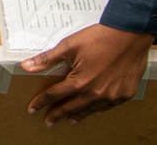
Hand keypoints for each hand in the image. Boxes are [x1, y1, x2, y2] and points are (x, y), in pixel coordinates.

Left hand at [22, 23, 152, 126]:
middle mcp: (95, 94)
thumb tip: (26, 66)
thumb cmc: (100, 37)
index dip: (41, 102)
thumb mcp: (69, 46)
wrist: (130, 35)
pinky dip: (98, 109)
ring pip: (90, 110)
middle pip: (71, 107)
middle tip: (49, 121)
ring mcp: (111, 96)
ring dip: (78, 115)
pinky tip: (94, 110)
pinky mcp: (125, 94)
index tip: (32, 109)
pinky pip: (108, 107)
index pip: (54, 96)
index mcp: (79, 82)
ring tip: (69, 120)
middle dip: (57, 115)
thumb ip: (47, 59)